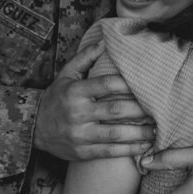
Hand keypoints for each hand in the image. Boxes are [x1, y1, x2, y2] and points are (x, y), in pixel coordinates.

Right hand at [34, 42, 153, 161]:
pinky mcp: (82, 152)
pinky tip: (144, 146)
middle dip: (140, 110)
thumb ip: (86, 58)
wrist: (33, 127)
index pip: (106, 85)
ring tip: (156, 129)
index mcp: (75, 92)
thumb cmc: (56, 97)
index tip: (145, 85)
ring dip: (140, 133)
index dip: (128, 85)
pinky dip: (130, 150)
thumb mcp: (66, 74)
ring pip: (115, 134)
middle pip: (115, 110)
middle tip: (158, 108)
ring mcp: (80, 134)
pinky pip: (110, 152)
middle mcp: (78, 113)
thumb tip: (105, 41)